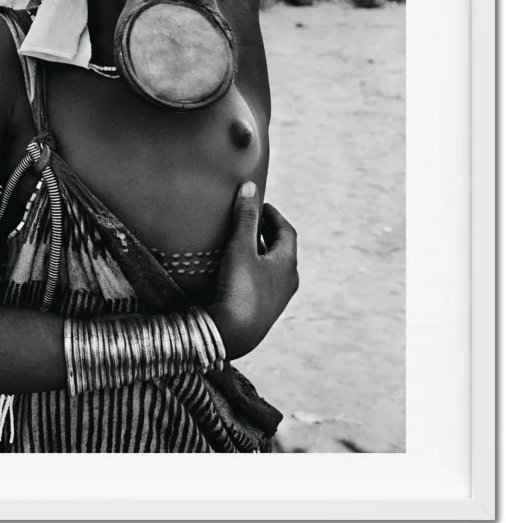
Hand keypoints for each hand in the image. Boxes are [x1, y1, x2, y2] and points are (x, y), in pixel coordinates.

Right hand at [206, 183, 298, 360]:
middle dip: (268, 233)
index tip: (262, 205)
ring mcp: (278, 298)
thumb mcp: (241, 248)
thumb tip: (249, 187)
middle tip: (252, 220)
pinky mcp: (264, 311)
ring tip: (243, 243)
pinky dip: (255, 269)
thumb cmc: (240, 289)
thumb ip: (245, 218)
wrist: (234, 334)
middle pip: (282, 250)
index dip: (274, 216)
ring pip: (273, 268)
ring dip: (261, 252)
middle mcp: (288, 281)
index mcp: (288, 263)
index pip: (287, 232)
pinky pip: (264, 282)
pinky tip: (237, 271)